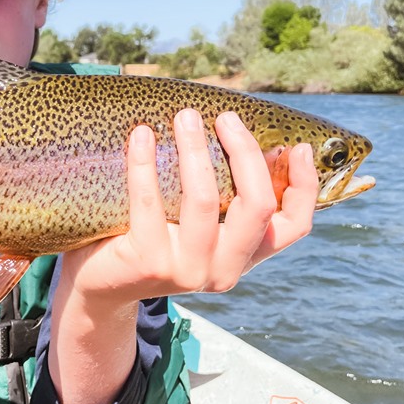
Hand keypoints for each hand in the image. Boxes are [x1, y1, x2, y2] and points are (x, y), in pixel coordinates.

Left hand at [46, 109, 318, 403]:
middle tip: (225, 117)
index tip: (299, 146)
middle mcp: (223, 270)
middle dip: (245, 153)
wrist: (99, 287)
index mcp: (242, 258)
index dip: (305, 187)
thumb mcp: (194, 226)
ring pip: (206, 200)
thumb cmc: (149, 240)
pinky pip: (150, 200)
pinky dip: (145, 161)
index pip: (292, 227)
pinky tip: (141, 134)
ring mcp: (187, 270)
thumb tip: (237, 132)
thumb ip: (220, 197)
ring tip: (185, 116)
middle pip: (257, 206)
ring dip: (196, 149)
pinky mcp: (148, 263)